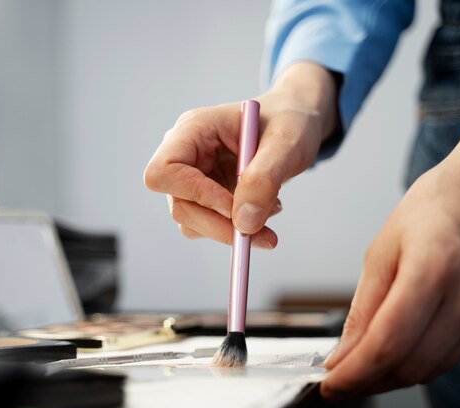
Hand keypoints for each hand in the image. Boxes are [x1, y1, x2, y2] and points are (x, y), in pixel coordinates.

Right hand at [144, 62, 338, 246]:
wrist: (296, 123)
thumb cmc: (289, 121)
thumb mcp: (287, 143)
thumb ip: (265, 178)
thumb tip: (244, 223)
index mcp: (193, 130)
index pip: (164, 171)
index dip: (194, 194)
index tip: (233, 207)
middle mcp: (185, 154)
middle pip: (178, 204)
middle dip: (218, 225)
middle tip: (261, 234)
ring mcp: (192, 177)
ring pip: (191, 221)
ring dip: (230, 229)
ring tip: (271, 209)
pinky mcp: (204, 196)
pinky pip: (208, 226)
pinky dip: (236, 228)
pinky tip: (262, 209)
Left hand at [321, 133, 459, 398]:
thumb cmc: (425, 217)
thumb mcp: (381, 253)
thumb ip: (364, 307)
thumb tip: (343, 353)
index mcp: (432, 269)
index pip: (388, 341)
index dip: (354, 372)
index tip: (328, 384)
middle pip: (409, 364)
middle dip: (366, 381)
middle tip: (335, 381)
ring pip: (426, 370)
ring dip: (386, 379)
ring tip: (355, 371)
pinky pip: (442, 361)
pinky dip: (409, 367)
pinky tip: (385, 360)